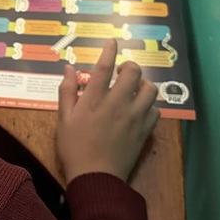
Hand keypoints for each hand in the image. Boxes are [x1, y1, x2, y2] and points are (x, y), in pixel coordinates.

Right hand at [57, 40, 160, 183]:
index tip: (113, 42)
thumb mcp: (63, 119)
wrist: (96, 177)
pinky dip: (149, 106)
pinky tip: (140, 110)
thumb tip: (68, 68)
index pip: (105, 66)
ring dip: (143, 84)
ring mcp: (134, 117)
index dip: (110, 50)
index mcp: (94, 99)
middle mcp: (117, 103)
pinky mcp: (144, 130)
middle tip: (122, 72)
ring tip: (134, 89)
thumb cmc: (74, 148)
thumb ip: (67, 91)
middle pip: (133, 72)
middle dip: (129, 66)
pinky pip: (156, 110)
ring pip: (150, 89)